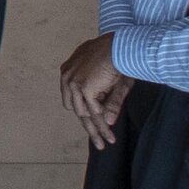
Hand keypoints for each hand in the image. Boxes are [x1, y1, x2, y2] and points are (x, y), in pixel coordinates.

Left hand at [59, 32, 133, 150]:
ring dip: (97, 130)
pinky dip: (102, 125)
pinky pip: (94, 112)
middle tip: (99, 142)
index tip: (92, 125)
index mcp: (69, 70)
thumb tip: (109, 121)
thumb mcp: (113, 81)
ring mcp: (73, 82)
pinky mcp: (84, 87)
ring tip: (106, 142)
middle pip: (76, 108)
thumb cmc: (119, 57)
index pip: (73, 98)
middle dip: (89, 126)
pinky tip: (110, 134)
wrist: (121, 46)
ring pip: (84, 114)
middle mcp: (67, 77)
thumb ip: (110, 101)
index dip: (83, 112)